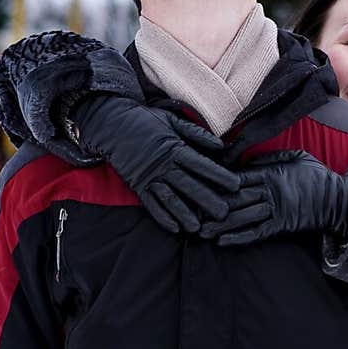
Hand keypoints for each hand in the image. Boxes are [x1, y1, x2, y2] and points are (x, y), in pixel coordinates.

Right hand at [72, 94, 239, 233]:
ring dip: (185, 214)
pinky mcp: (137, 186)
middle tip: (225, 213)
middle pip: (189, 185)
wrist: (111, 124)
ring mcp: (149, 177)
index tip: (236, 185)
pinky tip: (174, 228)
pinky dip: (162, 217)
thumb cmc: (146, 120)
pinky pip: (151, 204)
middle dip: (208, 200)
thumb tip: (220, 145)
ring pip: (171, 199)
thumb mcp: (173, 120)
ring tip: (199, 228)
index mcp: (175, 148)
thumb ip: (197, 134)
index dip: (219, 175)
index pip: (201, 164)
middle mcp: (163, 165)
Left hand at [199, 150, 347, 246]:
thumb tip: (246, 161)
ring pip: (242, 217)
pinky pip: (256, 233)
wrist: (338, 199)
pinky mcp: (282, 225)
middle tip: (191, 212)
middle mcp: (269, 191)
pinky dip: (239, 238)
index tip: (199, 186)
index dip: (217, 184)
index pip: (238, 178)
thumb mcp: (296, 157)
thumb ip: (270, 158)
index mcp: (271, 172)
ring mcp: (275, 209)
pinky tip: (222, 242)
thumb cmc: (317, 176)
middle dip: (212, 206)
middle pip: (235, 199)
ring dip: (220, 225)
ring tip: (201, 231)